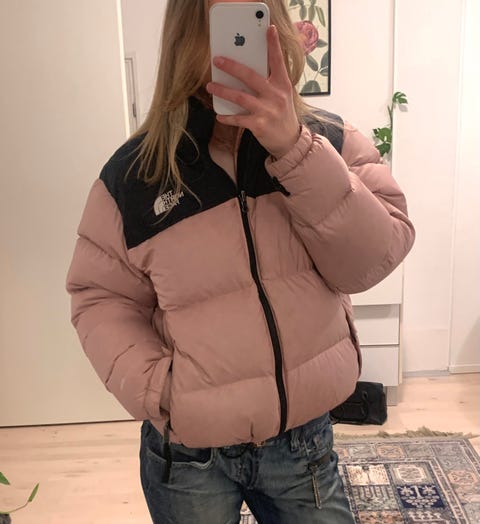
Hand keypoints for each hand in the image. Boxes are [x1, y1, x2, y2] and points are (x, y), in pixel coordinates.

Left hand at [206, 25, 300, 158]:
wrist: (289, 141)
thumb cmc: (282, 115)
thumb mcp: (281, 96)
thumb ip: (268, 83)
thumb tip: (244, 73)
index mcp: (282, 85)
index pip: (278, 61)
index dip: (273, 45)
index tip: (269, 29)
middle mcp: (275, 95)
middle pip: (250, 76)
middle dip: (232, 67)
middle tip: (218, 60)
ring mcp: (267, 110)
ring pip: (240, 97)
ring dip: (223, 91)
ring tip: (211, 86)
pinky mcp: (259, 125)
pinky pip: (238, 118)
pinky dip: (227, 117)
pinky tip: (219, 115)